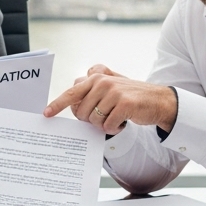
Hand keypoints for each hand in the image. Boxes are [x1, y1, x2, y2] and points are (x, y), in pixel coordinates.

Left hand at [42, 64, 177, 134]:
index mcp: (96, 76)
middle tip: (104, 117)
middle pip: (81, 112)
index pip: (71, 92)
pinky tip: (123, 123)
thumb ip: (91, 87)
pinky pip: (108, 126)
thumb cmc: (131, 96)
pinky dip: (114, 129)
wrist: (159, 100)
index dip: (57, 104)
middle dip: (90, 120)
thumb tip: (71, 100)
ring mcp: (113, 92)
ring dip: (104, 125)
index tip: (46, 114)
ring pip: (94, 121)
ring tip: (116, 118)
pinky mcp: (124, 104)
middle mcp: (102, 81)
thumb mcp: (111, 85)